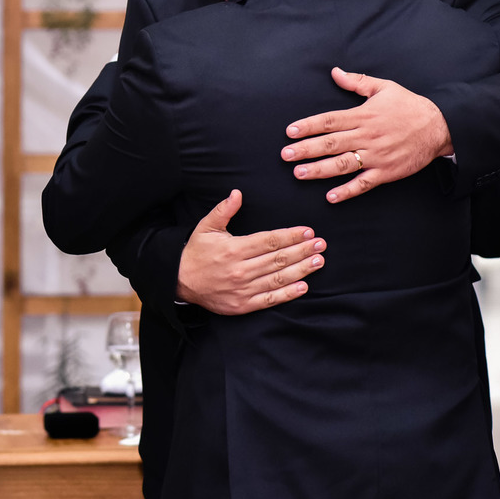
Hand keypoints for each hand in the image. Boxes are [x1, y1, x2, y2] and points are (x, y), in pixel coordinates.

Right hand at [177, 190, 324, 314]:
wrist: (179, 282)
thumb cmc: (195, 252)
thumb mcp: (205, 227)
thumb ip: (223, 210)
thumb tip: (237, 193)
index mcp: (233, 249)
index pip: (269, 241)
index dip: (290, 236)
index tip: (307, 232)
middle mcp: (240, 270)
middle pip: (278, 259)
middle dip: (302, 250)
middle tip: (321, 244)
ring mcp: (242, 289)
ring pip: (278, 278)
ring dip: (301, 269)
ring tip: (318, 261)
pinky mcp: (243, 305)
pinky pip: (270, 299)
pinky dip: (288, 293)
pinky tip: (303, 286)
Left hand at [282, 67, 451, 202]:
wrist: (441, 126)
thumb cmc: (409, 106)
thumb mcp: (384, 88)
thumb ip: (357, 82)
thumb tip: (335, 72)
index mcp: (363, 115)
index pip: (330, 121)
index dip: (308, 126)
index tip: (290, 132)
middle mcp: (367, 136)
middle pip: (331, 143)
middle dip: (306, 149)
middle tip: (285, 155)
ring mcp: (376, 155)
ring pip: (343, 164)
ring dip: (320, 170)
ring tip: (299, 173)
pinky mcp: (386, 171)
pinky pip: (364, 183)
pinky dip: (348, 191)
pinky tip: (331, 197)